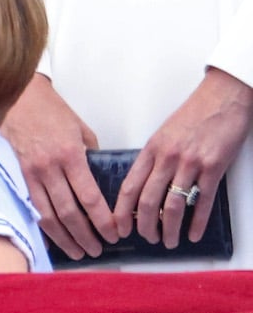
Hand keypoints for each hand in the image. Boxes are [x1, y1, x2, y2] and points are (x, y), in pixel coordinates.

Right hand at [0, 73, 116, 258]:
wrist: (19, 97)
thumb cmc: (51, 110)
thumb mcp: (81, 129)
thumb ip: (90, 155)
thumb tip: (99, 178)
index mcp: (70, 154)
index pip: (89, 197)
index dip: (102, 220)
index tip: (114, 233)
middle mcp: (50, 167)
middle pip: (69, 212)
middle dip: (86, 235)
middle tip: (98, 249)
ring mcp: (32, 172)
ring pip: (48, 215)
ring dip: (64, 237)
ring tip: (78, 251)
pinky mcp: (21, 173)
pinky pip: (33, 205)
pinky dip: (44, 225)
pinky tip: (54, 237)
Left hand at [114, 68, 252, 247]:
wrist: (221, 99)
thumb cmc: (192, 116)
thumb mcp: (163, 134)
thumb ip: (153, 158)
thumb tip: (144, 185)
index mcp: (151, 149)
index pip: (130, 185)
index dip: (122, 210)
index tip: (118, 226)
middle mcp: (167, 157)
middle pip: (148, 199)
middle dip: (144, 225)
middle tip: (146, 239)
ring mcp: (191, 164)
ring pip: (174, 204)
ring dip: (170, 228)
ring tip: (169, 241)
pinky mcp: (214, 168)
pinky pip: (203, 201)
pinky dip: (198, 222)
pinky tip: (193, 234)